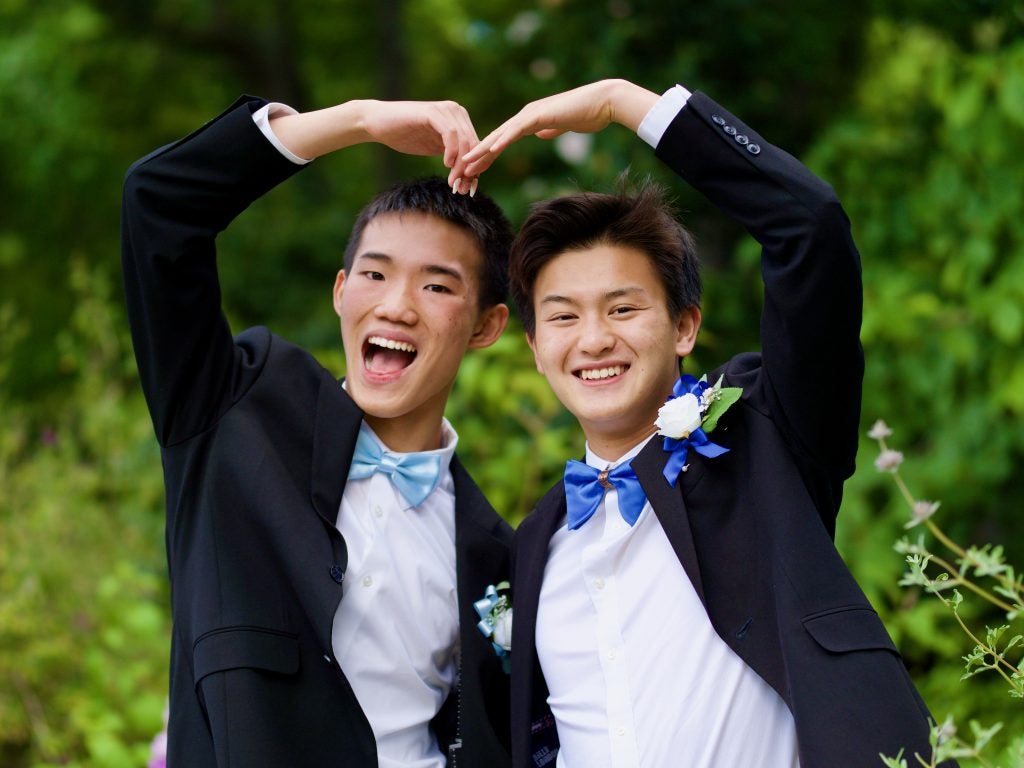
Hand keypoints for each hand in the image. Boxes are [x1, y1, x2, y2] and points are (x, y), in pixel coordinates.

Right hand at [358, 100, 480, 191]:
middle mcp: (456, 111)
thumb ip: (453, 158)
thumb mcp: (434, 149)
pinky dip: (452, 151)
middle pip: (473, 145)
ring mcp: (445, 110)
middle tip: (462, 190)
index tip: (469, 190)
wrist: (378, 123)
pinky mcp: (432, 112)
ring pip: (464, 141)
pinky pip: (450, 134)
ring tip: (453, 182)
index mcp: (459, 120)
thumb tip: (471, 179)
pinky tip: (446, 165)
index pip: (476, 146)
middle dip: (470, 171)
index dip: (476, 170)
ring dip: (461, 165)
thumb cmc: (405, 136)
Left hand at [461, 79, 658, 175]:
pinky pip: (517, 130)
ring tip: (465, 163)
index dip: (486, 155)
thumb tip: (542, 134)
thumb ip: (550, 129)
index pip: (502, 140)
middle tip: (459, 171)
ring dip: (481, 149)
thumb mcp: (563, 126)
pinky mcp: (539, 116)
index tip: (472, 169)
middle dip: (476, 155)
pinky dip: (502, 140)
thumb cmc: (587, 114)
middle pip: (495, 138)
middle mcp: (525, 116)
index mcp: (529, 120)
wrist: (602, 103)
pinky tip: (490, 150)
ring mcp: (530, 114)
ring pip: (500, 134)